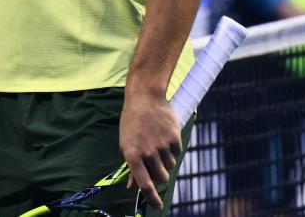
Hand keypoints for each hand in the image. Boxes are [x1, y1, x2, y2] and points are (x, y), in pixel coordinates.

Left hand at [119, 88, 180, 209]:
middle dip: (160, 175)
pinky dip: (173, 148)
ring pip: (170, 165)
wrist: (145, 98)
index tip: (158, 207)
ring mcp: (162, 146)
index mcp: (132, 155)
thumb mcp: (126, 143)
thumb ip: (132, 166)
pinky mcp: (174, 138)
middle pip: (161, 178)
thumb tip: (132, 186)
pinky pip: (178, 152)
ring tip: (157, 142)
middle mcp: (147, 153)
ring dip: (166, 159)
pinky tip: (164, 134)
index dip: (152, 198)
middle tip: (157, 164)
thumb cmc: (133, 123)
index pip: (144, 184)